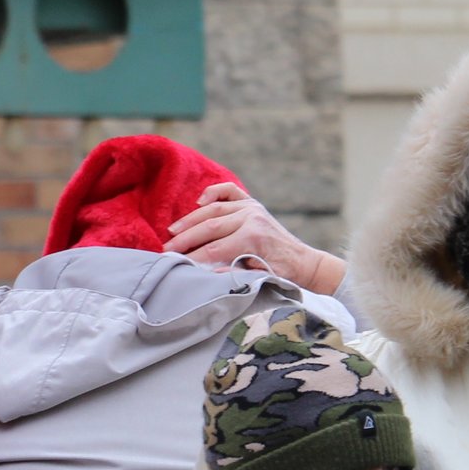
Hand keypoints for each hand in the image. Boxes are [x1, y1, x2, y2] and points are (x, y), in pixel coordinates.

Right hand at [164, 182, 345, 295]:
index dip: (192, 258)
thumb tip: (208, 272)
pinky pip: (230, 191)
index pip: (214, 249)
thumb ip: (233, 273)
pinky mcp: (252, 203)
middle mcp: (251, 217)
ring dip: (190, 219)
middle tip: (165, 249)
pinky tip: (199, 201)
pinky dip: (213, 192)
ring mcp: (251, 207)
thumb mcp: (259, 278)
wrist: (303, 261)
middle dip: (184, 239)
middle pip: (209, 228)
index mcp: (253, 237)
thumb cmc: (281, 273)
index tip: (175, 264)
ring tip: (172, 230)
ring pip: (213, 210)